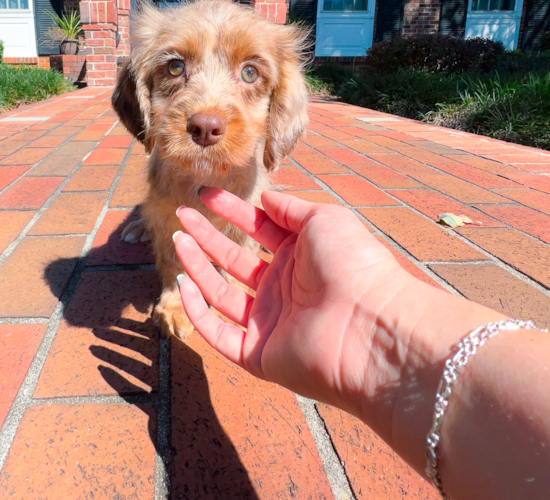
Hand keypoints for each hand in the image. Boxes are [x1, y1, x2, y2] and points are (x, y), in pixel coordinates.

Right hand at [173, 187, 417, 416]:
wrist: (371, 328)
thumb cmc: (354, 266)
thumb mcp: (324, 220)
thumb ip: (290, 209)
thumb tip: (264, 198)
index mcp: (302, 256)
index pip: (258, 228)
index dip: (232, 210)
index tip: (205, 195)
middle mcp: (284, 288)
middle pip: (234, 259)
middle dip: (207, 236)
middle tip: (181, 214)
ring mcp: (269, 322)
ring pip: (221, 293)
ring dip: (197, 266)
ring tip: (178, 239)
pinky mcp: (258, 354)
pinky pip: (218, 332)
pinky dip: (198, 311)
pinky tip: (184, 283)